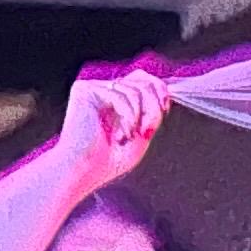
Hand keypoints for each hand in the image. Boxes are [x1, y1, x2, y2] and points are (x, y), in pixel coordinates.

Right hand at [54, 61, 167, 185]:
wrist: (86, 170)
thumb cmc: (110, 160)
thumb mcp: (142, 133)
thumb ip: (152, 111)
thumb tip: (166, 91)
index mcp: (118, 100)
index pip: (143, 80)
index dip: (159, 90)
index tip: (164, 109)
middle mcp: (105, 90)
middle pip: (142, 80)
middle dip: (153, 106)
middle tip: (146, 130)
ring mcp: (95, 88)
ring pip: (134, 89)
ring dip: (140, 116)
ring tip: (129, 136)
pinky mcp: (85, 89)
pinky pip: (120, 94)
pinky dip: (128, 116)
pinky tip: (121, 134)